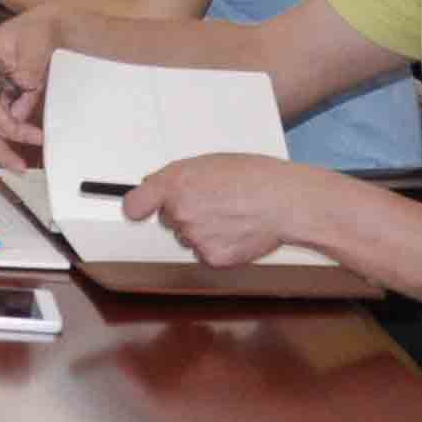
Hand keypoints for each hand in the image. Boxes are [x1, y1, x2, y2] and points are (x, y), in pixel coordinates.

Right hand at [0, 9, 65, 156]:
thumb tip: (17, 112)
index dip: (5, 123)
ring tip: (21, 163)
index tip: (32, 135)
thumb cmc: (35, 31)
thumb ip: (25, 80)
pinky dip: (13, 132)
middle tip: (20, 166)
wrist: (44, 27)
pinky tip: (29, 135)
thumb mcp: (34, 50)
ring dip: (4, 144)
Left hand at [123, 154, 350, 269]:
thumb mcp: (209, 163)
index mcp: (175, 183)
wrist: (285, 202)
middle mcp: (179, 211)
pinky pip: (205, 254)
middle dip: (185, 213)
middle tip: (214, 203)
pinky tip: (237, 232)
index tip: (137, 210)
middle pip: (168, 219)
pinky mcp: (212, 257)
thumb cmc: (255, 177)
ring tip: (232, 215)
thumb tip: (157, 188)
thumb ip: (179, 177)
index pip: (135, 203)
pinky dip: (218, 247)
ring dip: (203, 231)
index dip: (137, 207)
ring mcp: (195, 237)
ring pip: (188, 237)